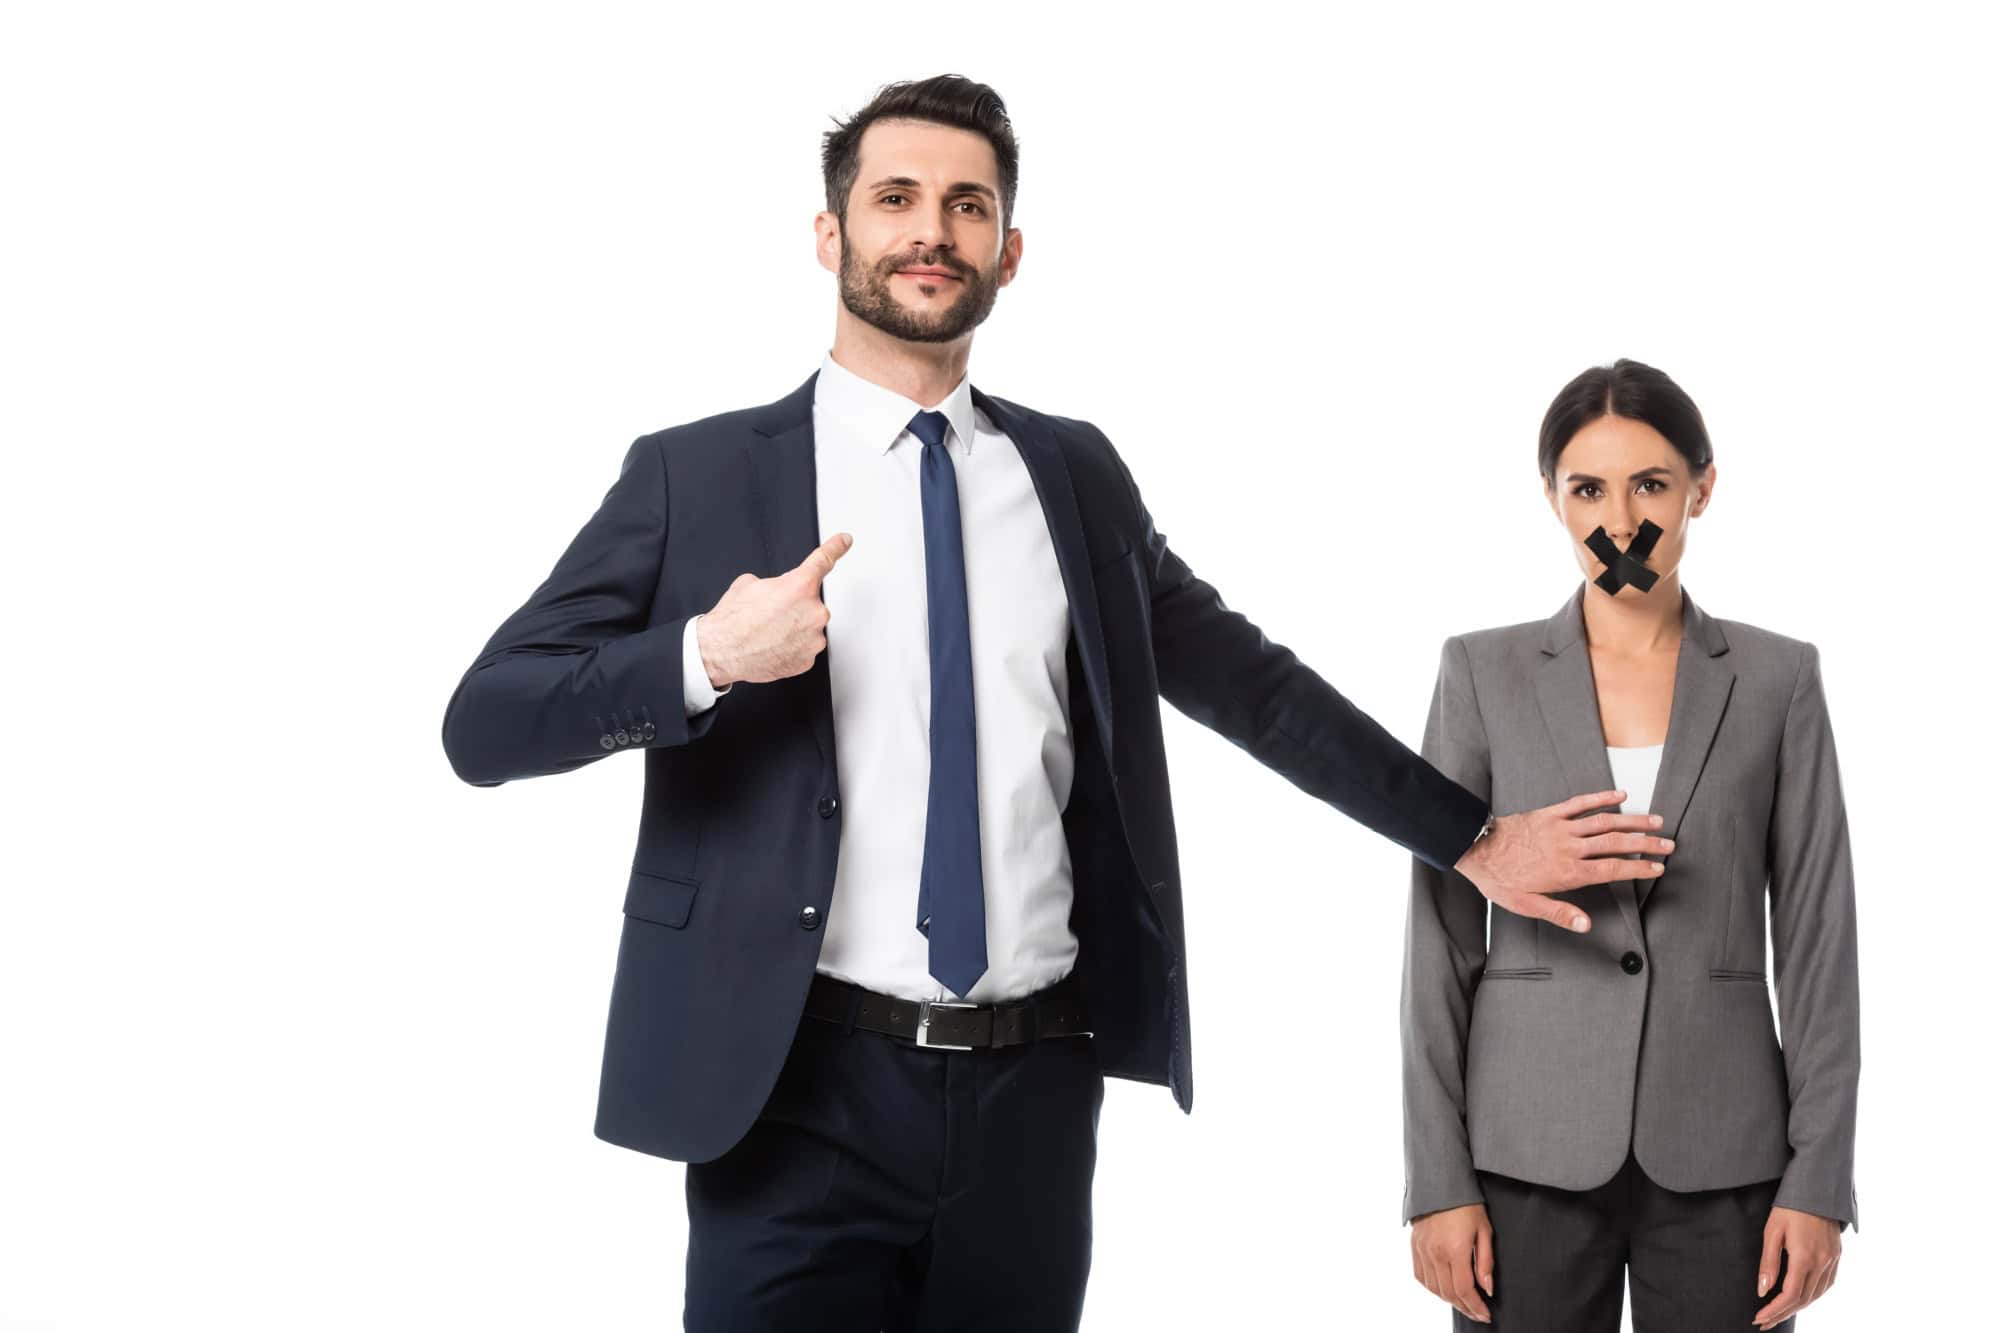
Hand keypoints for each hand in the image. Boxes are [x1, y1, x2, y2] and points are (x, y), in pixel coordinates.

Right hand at [694, 533, 852, 688]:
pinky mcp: (808, 659)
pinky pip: (804, 648)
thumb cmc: (732, 620)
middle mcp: (813, 611)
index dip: (836, 547)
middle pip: (811, 603)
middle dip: (794, 607)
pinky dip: (792, 647)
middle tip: (770, 615)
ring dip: (793, 629)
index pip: (824, 560)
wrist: (721, 652)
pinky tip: (773, 646)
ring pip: (808, 628)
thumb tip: (776, 589)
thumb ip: (774, 582)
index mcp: (800, 586)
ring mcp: (813, 638)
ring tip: (768, 633)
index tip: (845, 541)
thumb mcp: (749, 584)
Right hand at [1410, 1202, 1493, 1323]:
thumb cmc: (1466, 1204)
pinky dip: (1432, 1288)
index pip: (1464, 1289)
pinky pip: (1420, 1276)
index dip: (1476, 1306)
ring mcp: (1422, 1250)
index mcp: (1454, 1249)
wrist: (1440, 1183)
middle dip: (1465, 1307)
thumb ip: (1485, 1262)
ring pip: (1434, 1288)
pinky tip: (1443, 1289)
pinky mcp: (1415, 1246)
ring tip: (1463, 1303)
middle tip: (1478, 1313)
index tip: (1486, 1314)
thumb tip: (1487, 1288)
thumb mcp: (1484, 1230)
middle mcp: (1435, 1253)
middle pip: (1449, 1293)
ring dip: (1449, 1300)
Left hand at [1454, 790, 1676, 932]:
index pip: (1613, 869)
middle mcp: (1570, 848)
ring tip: (1656, 820)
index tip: (1659, 867)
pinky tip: (1620, 795)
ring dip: (1632, 820)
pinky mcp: (1550, 813)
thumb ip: (1559, 913)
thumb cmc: (1500, 879)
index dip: (1639, 868)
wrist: (1475, 848)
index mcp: (1568, 872)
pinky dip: (1601, 797)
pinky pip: (1580, 803)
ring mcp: (1561, 828)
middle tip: (1669, 843)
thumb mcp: (1526, 905)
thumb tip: (1587, 925)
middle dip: (1646, 843)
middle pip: (1617, 843)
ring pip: (1604, 822)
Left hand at [1753, 1206, 1840, 1328]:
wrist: (1817, 1188)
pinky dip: (1813, 1296)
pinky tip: (1801, 1298)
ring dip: (1797, 1307)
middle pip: (1803, 1300)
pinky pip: (1826, 1284)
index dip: (1774, 1310)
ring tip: (1778, 1313)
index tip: (1758, 1318)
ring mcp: (1832, 1260)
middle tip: (1764, 1322)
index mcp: (1804, 1257)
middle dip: (1782, 1313)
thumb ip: (1768, 1263)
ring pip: (1816, 1295)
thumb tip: (1762, 1291)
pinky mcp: (1837, 1256)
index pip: (1789, 1295)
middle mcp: (1822, 1263)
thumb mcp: (1772, 1231)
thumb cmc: (1789, 1206)